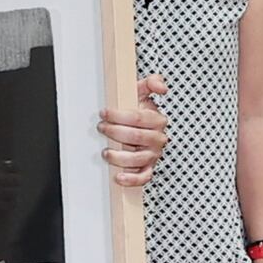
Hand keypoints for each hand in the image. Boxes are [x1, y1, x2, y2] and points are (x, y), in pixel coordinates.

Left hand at [95, 75, 167, 189]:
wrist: (141, 127)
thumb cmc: (139, 110)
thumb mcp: (142, 91)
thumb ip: (152, 82)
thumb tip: (161, 86)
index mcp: (157, 119)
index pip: (138, 118)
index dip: (118, 115)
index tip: (104, 113)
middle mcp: (157, 138)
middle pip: (136, 137)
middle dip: (114, 132)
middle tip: (101, 128)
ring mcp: (153, 154)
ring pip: (138, 159)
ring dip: (119, 156)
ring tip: (106, 152)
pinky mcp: (148, 168)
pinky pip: (143, 177)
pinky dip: (131, 179)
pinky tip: (119, 176)